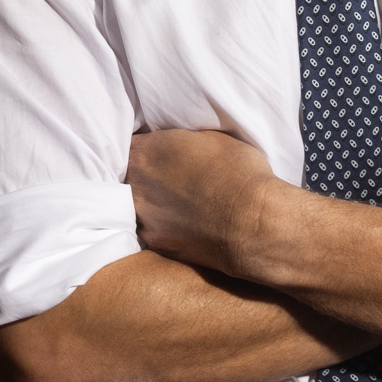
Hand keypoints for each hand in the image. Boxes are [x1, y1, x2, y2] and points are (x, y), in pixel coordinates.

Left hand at [127, 128, 282, 273]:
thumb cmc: (239, 173)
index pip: (128, 144)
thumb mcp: (210, 137)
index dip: (144, 148)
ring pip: (136, 205)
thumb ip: (181, 140)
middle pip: (127, 176)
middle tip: (166, 177)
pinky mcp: (157, 245)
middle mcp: (134, 185)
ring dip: (150, 202)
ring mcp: (142, 218)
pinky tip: (181, 223)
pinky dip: (162, 225)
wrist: (255, 225)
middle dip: (143, 175)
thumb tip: (179, 145)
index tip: (158, 153)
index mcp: (144, 152)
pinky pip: (151, 229)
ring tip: (174, 202)